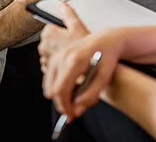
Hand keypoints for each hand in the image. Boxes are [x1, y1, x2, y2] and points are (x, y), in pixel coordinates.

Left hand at [38, 2, 89, 72]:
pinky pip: (52, 64)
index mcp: (48, 33)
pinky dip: (58, 64)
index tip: (69, 34)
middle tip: (73, 44)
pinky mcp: (48, 70)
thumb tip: (62, 5)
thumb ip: (68, 13)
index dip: (62, 30)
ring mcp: (45, 59)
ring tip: (72, 54)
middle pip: (50, 41)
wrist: (87, 70)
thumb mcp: (77, 26)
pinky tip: (68, 63)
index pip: (51, 27)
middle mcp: (43, 46)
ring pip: (51, 53)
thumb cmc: (82, 51)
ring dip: (59, 53)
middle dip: (60, 42)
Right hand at [42, 4, 118, 121]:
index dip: (64, 106)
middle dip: (61, 103)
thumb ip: (90, 96)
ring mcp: (58, 54)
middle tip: (72, 110)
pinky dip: (56, 86)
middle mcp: (63, 56)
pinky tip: (69, 89)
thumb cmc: (107, 58)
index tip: (71, 115)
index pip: (61, 89)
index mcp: (75, 61)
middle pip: (52, 88)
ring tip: (72, 99)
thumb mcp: (103, 79)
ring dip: (58, 95)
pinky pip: (49, 76)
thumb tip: (76, 109)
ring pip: (48, 84)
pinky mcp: (57, 55)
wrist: (107, 40)